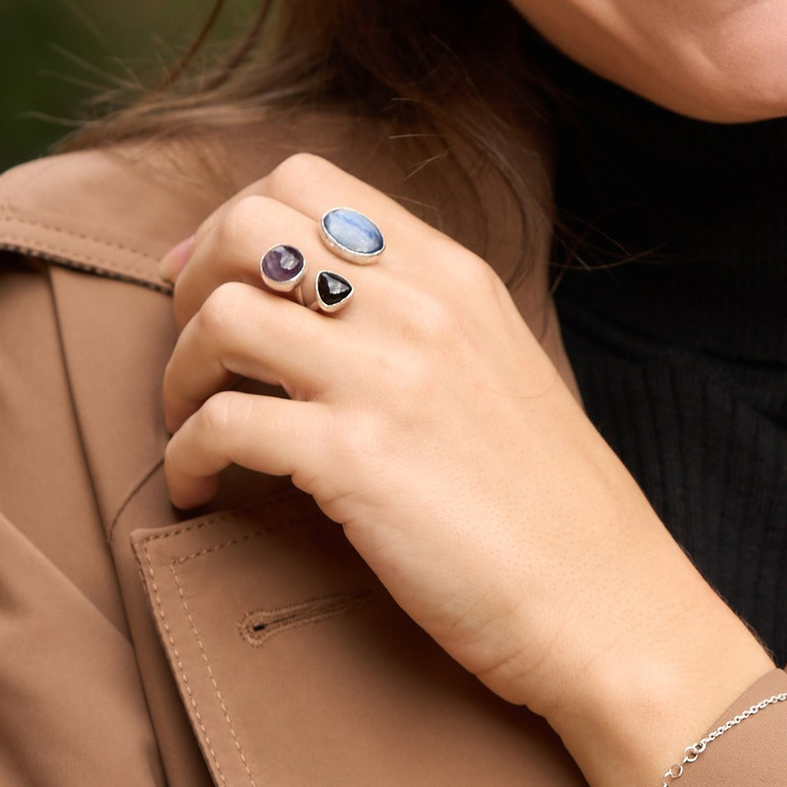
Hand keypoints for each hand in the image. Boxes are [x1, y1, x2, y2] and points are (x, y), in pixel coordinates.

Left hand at [160, 154, 767, 786]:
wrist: (607, 606)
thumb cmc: (551, 511)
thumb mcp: (502, 371)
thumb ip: (422, 323)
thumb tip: (320, 306)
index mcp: (454, 277)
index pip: (308, 180)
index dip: (232, 223)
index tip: (210, 286)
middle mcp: (420, 309)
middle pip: (247, 225)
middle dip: (192, 282)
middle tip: (195, 355)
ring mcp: (387, 380)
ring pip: (221, 314)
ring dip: (179, 372)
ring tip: (192, 425)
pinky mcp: (355, 461)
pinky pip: (219, 425)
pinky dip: (184, 459)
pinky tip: (199, 493)